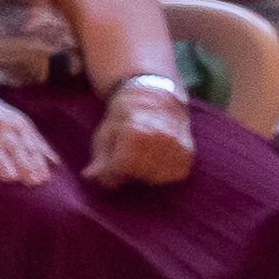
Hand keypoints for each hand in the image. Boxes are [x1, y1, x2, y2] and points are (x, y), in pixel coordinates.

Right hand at [0, 84, 58, 183]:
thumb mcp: (9, 118)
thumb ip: (30, 138)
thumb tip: (55, 162)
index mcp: (13, 121)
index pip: (29, 142)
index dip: (36, 160)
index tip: (44, 179)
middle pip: (12, 145)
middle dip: (23, 162)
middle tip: (32, 182)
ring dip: (0, 161)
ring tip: (9, 178)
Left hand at [83, 76, 198, 188]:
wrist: (155, 100)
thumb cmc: (124, 119)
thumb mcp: (105, 135)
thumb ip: (100, 159)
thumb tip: (89, 177)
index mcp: (136, 133)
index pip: (120, 168)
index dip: (111, 170)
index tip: (111, 162)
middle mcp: (160, 140)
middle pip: (138, 174)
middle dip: (128, 171)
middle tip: (128, 156)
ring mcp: (177, 147)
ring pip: (156, 178)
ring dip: (145, 174)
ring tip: (143, 156)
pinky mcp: (188, 155)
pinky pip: (172, 176)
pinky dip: (162, 173)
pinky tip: (156, 160)